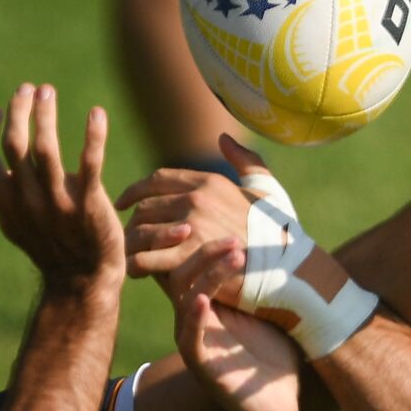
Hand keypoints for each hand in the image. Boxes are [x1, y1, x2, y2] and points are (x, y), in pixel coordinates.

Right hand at [0, 83, 124, 293]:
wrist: (82, 282)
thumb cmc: (52, 247)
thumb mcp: (17, 223)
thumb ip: (5, 191)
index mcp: (6, 204)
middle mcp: (26, 202)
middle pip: (14, 145)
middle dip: (18, 111)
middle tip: (30, 89)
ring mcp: (57, 204)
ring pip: (45, 148)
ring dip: (45, 115)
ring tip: (48, 92)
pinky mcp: (88, 206)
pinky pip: (90, 163)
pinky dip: (93, 135)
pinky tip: (97, 113)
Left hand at [116, 134, 267, 302]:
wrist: (287, 265)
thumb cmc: (279, 230)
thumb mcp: (266, 188)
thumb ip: (245, 160)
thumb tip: (224, 138)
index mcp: (209, 181)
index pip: (158, 179)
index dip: (136, 190)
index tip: (123, 202)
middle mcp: (196, 199)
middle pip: (146, 206)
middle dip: (133, 222)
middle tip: (126, 236)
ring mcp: (191, 226)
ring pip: (141, 232)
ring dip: (132, 245)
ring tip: (127, 256)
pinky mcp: (188, 256)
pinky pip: (147, 259)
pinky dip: (137, 266)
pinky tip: (135, 273)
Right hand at [171, 238, 299, 410]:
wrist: (278, 404)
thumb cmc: (274, 353)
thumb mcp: (266, 304)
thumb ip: (259, 271)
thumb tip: (272, 226)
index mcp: (204, 301)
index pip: (184, 259)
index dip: (194, 237)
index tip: (221, 216)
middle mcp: (192, 318)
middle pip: (177, 271)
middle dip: (202, 249)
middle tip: (234, 236)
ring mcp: (194, 342)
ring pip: (184, 298)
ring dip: (207, 274)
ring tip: (235, 255)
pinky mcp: (202, 367)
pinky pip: (188, 338)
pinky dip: (193, 318)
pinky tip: (203, 300)